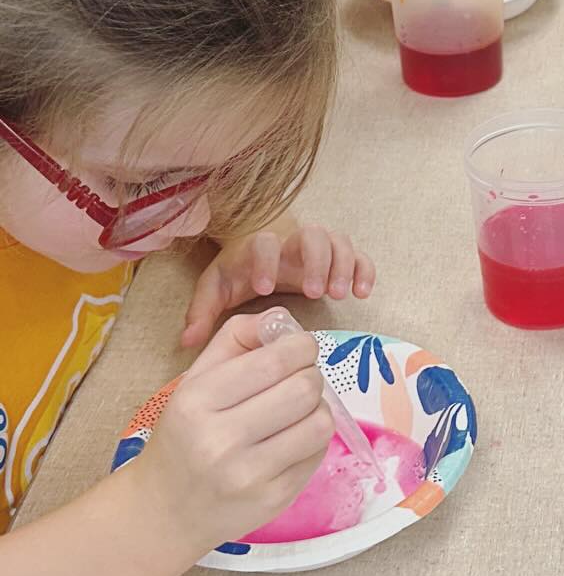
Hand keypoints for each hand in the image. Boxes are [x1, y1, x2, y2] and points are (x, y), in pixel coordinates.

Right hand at [134, 312, 335, 556]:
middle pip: (305, 388)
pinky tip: (289, 441)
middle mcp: (221, 439)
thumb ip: (235, 339)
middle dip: (310, 376)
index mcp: (197, 400)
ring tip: (296, 412)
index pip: (276, 360)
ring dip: (316, 409)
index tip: (298, 349)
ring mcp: (249, 475)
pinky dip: (312, 440)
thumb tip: (282, 320)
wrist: (164, 511)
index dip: (301, 347)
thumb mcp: (194, 381)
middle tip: (298, 380)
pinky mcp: (273, 500)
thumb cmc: (183, 437)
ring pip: (320, 422)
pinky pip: (317, 454)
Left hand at [181, 224, 375, 347]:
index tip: (265, 289)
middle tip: (317, 293)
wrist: (261, 244)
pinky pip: (359, 255)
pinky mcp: (338, 256)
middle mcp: (292, 241)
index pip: (265, 243)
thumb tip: (187, 341)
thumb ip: (201, 311)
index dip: (266, 262)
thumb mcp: (216, 287)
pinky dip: (364, 270)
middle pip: (312, 235)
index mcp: (260, 246)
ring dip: (343, 265)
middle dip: (317, 262)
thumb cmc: (240, 270)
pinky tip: (363, 293)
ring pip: (338, 241)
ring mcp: (319, 246)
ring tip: (340, 295)